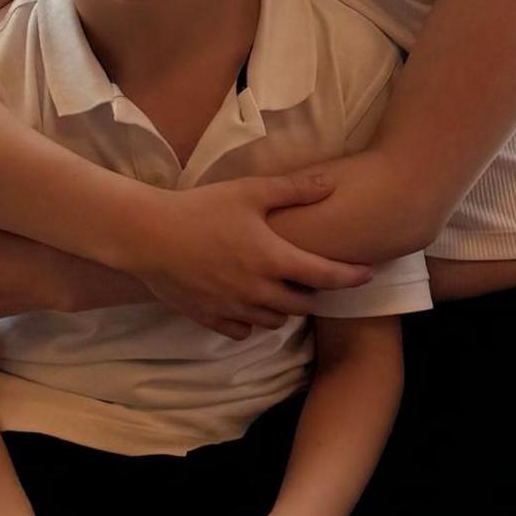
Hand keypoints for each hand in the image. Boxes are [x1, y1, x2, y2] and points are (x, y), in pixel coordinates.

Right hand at [129, 175, 375, 339]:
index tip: (367, 275)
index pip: (326, 276)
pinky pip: (243, 331)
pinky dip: (252, 320)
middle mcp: (259, 292)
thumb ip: (294, 190)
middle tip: (312, 278)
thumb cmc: (201, 208)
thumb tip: (331, 183)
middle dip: (314, 293)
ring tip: (281, 289)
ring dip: (284, 308)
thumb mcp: (249, 192)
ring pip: (275, 321)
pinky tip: (247, 302)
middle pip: (303, 305)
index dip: (351, 277)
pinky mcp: (211, 319)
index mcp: (273, 260)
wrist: (148, 236)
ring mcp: (235, 309)